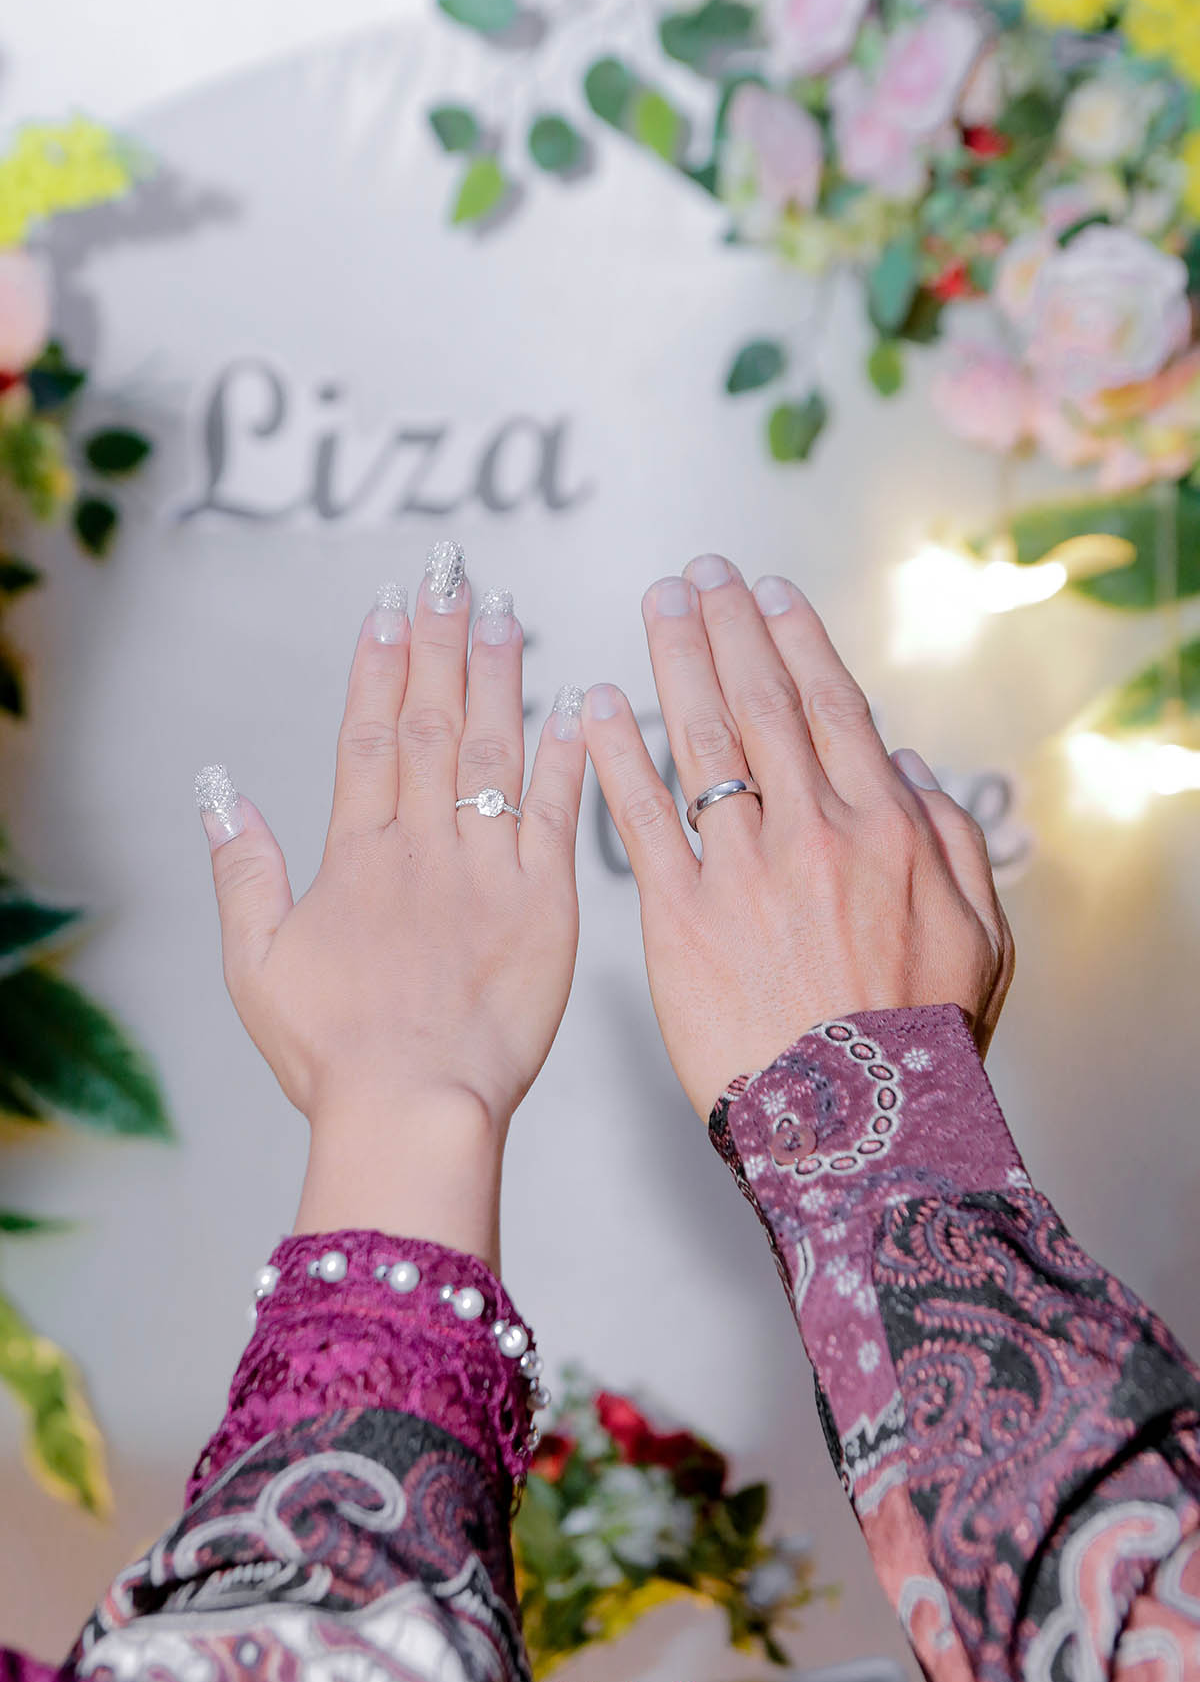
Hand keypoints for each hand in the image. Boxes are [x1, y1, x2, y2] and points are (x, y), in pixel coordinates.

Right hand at [195, 558, 585, 1265]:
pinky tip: (576, 705)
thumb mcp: (256, 963)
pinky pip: (556, 816)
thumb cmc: (333, 1051)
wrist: (417, 1106)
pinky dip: (564, 759)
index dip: (381, 669)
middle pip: (433, 725)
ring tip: (504, 614)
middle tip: (453, 575)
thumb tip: (220, 790)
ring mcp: (490, 872)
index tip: (391, 609)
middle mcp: (425, 848)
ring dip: (500, 679)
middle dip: (441, 645)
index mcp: (359, 857)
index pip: (371, 738)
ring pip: (494, 754)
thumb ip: (243, 870)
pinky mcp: (548, 907)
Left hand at [581, 555, 1012, 1119]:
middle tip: (699, 572)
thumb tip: (910, 768)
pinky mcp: (681, 916)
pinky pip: (641, 818)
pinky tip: (595, 703)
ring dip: (676, 660)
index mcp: (887, 828)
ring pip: (702, 739)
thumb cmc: (920, 1041)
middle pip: (762, 703)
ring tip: (657, 605)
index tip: (768, 594)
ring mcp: (744, 868)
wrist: (861, 1127)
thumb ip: (954, 842)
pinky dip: (615, 753)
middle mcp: (813, 830)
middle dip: (728, 626)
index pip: (831, 707)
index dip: (795, 641)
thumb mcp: (983, 936)